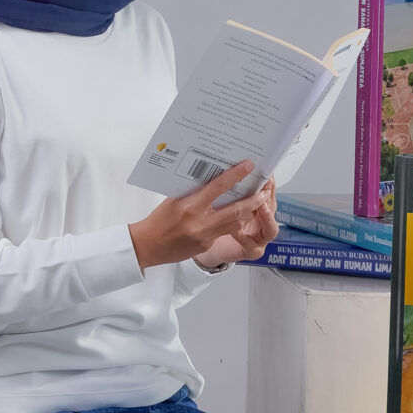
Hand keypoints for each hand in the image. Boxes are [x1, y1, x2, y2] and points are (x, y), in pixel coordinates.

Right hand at [129, 163, 276, 271]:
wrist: (147, 246)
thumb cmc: (158, 220)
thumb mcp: (174, 200)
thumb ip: (194, 191)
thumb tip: (212, 179)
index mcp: (191, 206)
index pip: (219, 187)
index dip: (236, 175)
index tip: (249, 166)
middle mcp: (201, 221)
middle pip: (236, 210)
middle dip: (254, 200)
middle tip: (265, 191)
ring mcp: (205, 236)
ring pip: (236, 223)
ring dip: (249, 213)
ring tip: (259, 203)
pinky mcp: (206, 245)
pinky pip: (224, 232)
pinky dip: (232, 223)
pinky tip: (237, 217)